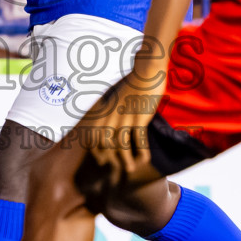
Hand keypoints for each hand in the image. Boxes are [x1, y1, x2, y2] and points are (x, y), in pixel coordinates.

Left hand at [80, 58, 167, 185]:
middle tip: (117, 168)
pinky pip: (139, 138)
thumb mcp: (116, 98)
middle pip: (105, 144)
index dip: (96, 152)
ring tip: (132, 169)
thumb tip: (109, 126)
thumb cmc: (134, 86)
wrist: (147, 71)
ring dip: (126, 160)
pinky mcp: (139, 116)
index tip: (103, 162)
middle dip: (110, 159)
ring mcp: (125, 116)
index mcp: (104, 112)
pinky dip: (142, 151)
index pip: (93, 137)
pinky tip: (146, 158)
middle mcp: (112, 115)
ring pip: (121, 144)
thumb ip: (111, 111)